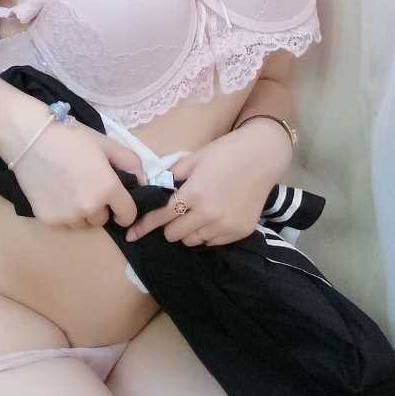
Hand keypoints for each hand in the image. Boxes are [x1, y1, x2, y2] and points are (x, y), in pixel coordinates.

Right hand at [8, 116, 146, 231]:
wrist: (29, 137)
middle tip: (87, 183)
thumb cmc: (71, 137)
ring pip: (83, 223)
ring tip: (70, 186)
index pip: (128, 215)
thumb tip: (143, 183)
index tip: (118, 199)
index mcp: (107, 189)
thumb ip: (131, 164)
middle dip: (100, 206)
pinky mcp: (48, 220)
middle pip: (103, 219)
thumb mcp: (107, 144)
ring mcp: (67, 217)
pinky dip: (64, 212)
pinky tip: (56, 190)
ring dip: (82, 211)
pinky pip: (65, 223)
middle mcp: (89, 208)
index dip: (126, 207)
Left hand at [124, 122, 290, 246]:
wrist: (262, 156)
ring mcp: (225, 226)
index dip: (144, 226)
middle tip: (176, 213)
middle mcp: (208, 215)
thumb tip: (156, 189)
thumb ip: (173, 176)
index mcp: (194, 194)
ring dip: (188, 231)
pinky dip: (207, 234)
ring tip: (196, 215)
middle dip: (169, 226)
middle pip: (174, 235)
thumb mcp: (194, 159)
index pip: (162, 217)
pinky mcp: (239, 232)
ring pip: (193, 242)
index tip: (132, 235)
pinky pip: (212, 242)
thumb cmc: (225, 153)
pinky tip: (213, 218)